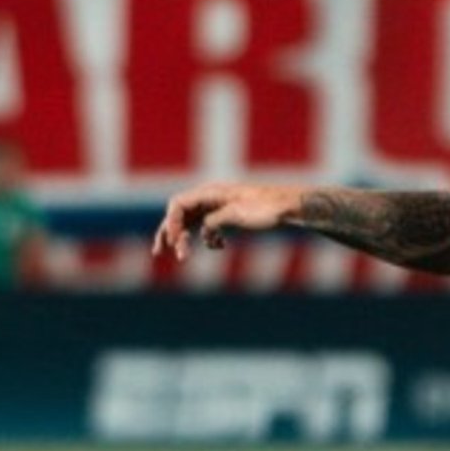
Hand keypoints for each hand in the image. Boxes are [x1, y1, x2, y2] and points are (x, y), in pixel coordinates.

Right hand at [152, 182, 303, 260]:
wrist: (288, 208)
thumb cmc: (267, 208)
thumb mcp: (239, 214)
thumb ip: (216, 220)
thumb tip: (203, 230)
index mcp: (212, 193)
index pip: (178, 204)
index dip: (170, 223)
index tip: (172, 243)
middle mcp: (211, 198)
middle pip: (180, 214)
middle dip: (170, 233)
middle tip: (160, 253)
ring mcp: (218, 207)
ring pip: (191, 222)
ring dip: (184, 239)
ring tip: (181, 257)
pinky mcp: (227, 217)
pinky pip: (206, 228)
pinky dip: (207, 239)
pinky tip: (219, 246)